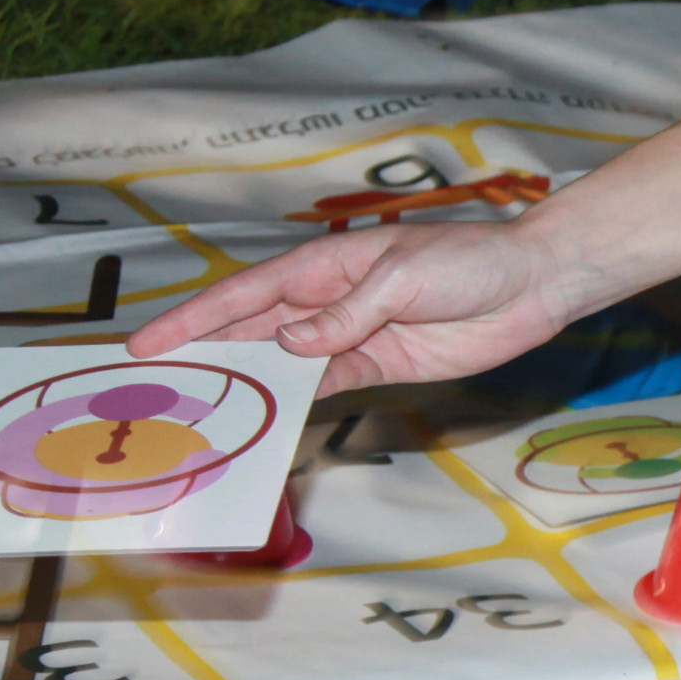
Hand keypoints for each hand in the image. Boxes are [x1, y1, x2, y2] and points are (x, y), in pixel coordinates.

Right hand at [125, 216, 607, 396]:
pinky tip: (260, 418)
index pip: (246, 293)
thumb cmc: (469, 261)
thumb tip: (291, 342)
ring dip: (242, 382)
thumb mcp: (403, 277)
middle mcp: (327, 300)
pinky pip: (323, 384)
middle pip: (251, 329)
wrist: (532, 283)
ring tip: (192, 409)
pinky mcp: (377, 363)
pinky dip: (292, 400)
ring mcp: (350, 334)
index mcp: (325, 264)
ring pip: (281, 362)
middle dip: (202, 352)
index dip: (195, 317)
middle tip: (150, 385)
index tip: (148, 341)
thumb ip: (346, 314)